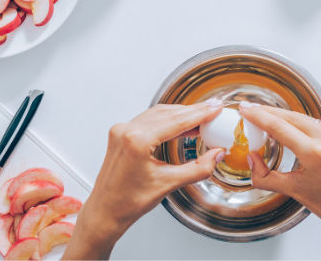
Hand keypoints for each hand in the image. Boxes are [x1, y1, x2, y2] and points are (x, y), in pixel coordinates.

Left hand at [63, 101, 223, 259]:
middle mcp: (127, 130)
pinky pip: (149, 119)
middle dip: (193, 111)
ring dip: (181, 114)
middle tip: (213, 110)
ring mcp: (122, 130)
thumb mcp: (168, 184)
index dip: (200, 113)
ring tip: (202, 117)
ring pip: (159, 114)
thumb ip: (198, 168)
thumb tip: (216, 155)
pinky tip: (181, 124)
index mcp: (138, 141)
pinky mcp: (121, 133)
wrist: (105, 212)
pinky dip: (168, 120)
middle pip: (169, 113)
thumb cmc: (128, 203)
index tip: (215, 108)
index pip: (177, 121)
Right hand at [239, 102, 320, 259]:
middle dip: (267, 112)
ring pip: (302, 117)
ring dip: (282, 116)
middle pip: (289, 116)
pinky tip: (288, 126)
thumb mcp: (294, 192)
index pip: (279, 127)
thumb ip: (266, 176)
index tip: (246, 110)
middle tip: (250, 110)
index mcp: (315, 153)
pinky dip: (297, 122)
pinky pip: (314, 124)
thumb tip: (253, 160)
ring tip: (265, 118)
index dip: (258, 116)